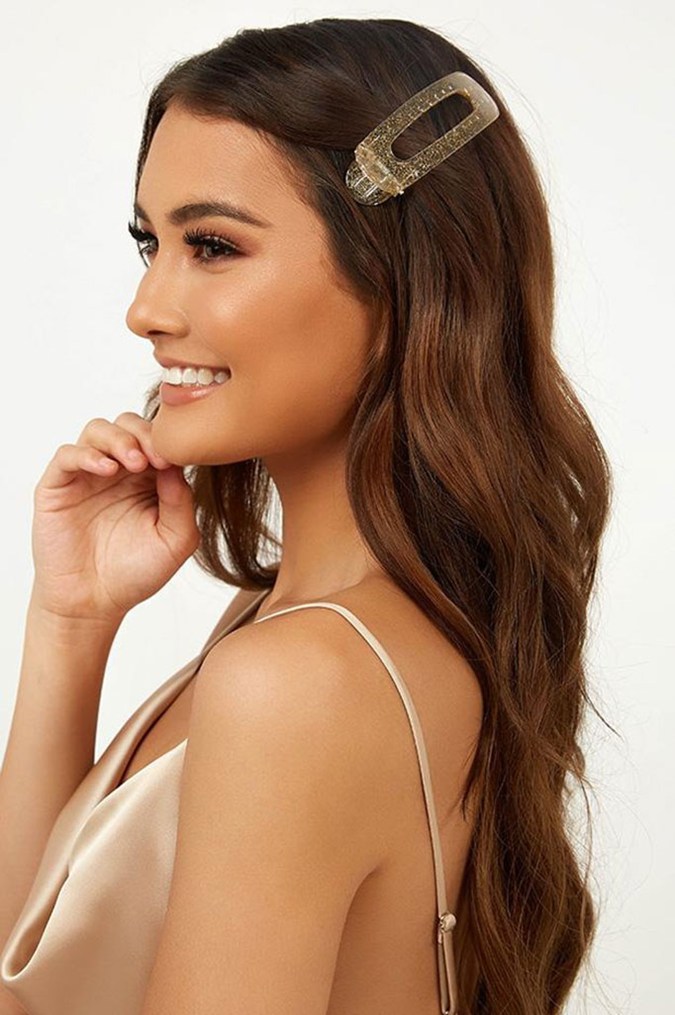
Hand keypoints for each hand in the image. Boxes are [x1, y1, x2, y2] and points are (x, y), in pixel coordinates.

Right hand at [30, 412, 201, 623]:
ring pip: (98, 430)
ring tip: (133, 463)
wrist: (95, 603)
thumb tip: (177, 464)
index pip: (159, 440)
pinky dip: (87, 455)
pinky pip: (67, 454)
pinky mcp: (59, 486)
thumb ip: (182, 502)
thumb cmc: (136, 572)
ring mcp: (87, 475)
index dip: (170, 441)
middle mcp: (118, 470)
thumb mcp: (175, 540)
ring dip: (118, 439)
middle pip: (129, 424)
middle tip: (156, 457)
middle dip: (145, 433)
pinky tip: (107, 470)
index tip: (180, 455)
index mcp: (149, 478)